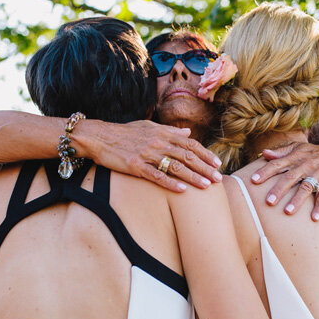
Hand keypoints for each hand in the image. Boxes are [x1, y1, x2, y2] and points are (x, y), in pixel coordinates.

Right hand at [89, 120, 222, 191]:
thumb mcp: (149, 126)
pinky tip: (183, 191)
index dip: (205, 154)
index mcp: (163, 133)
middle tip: (218, 178)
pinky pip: (156, 176)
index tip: (217, 163)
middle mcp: (158, 142)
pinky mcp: (136, 166)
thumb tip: (188, 132)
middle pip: (187, 156)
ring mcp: (147, 154)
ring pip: (175, 166)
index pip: (190, 143)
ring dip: (193, 177)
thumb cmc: (124, 132)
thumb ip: (170, 130)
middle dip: (204, 168)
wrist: (100, 137)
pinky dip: (171, 183)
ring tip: (206, 186)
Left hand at [250, 141, 318, 220]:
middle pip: (290, 178)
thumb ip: (281, 152)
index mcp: (296, 158)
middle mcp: (305, 165)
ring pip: (306, 187)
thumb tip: (264, 153)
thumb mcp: (299, 148)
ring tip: (288, 211)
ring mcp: (318, 174)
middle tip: (268, 202)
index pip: (278, 164)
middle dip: (279, 190)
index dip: (265, 171)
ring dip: (297, 200)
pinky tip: (315, 218)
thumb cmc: (315, 153)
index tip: (253, 180)